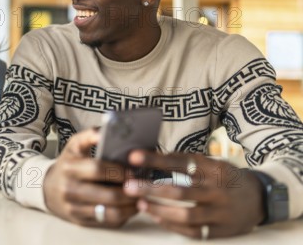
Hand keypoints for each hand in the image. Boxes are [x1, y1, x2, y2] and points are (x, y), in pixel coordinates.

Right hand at [43, 128, 138, 226]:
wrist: (47, 188)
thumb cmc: (67, 163)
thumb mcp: (74, 145)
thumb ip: (91, 135)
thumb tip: (108, 130)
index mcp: (69, 168)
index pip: (99, 170)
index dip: (119, 171)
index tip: (133, 171)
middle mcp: (70, 190)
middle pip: (107, 195)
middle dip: (130, 191)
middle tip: (142, 186)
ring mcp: (74, 208)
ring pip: (110, 213)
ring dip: (130, 207)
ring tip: (140, 198)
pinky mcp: (80, 221)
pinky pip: (107, 222)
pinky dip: (124, 215)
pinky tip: (130, 207)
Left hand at [124, 151, 264, 238]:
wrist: (262, 198)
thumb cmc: (227, 177)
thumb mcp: (212, 163)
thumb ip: (185, 163)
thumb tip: (150, 158)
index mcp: (215, 169)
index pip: (181, 162)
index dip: (156, 160)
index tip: (133, 157)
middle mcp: (218, 191)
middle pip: (180, 191)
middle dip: (151, 189)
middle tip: (128, 186)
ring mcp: (221, 213)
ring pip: (186, 215)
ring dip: (160, 210)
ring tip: (140, 204)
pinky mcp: (222, 231)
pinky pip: (194, 232)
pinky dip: (173, 225)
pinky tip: (156, 217)